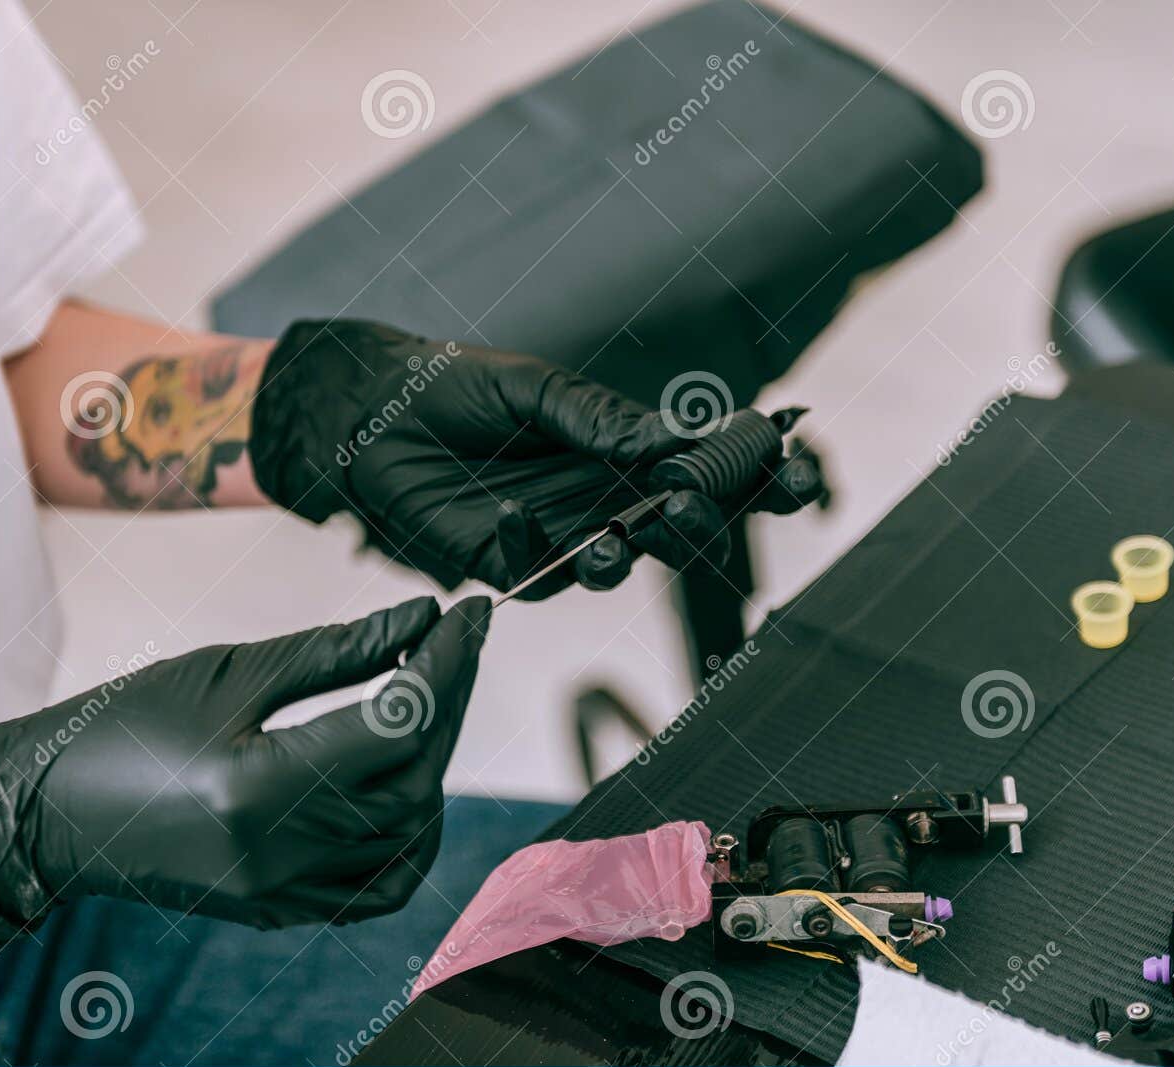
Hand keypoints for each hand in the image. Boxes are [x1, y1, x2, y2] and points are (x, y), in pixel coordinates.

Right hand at [0, 596, 489, 949]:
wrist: (45, 813)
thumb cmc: (121, 728)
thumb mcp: (228, 671)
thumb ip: (335, 651)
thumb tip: (421, 620)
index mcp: (260, 789)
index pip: (398, 723)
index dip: (447, 662)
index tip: (471, 612)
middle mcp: (280, 855)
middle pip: (414, 780)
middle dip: (447, 704)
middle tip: (454, 645)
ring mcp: (281, 894)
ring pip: (409, 838)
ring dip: (434, 767)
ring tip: (427, 705)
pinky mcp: (279, 910)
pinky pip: (377, 886)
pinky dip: (409, 835)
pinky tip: (405, 785)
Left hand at [248, 321, 826, 598]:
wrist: (372, 415)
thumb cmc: (456, 389)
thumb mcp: (534, 389)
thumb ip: (599, 419)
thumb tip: (674, 438)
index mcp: (626, 451)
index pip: (709, 470)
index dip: (759, 477)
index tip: (801, 471)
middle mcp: (604, 499)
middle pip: (679, 526)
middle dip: (703, 521)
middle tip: (703, 502)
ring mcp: (560, 536)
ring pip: (620, 562)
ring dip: (631, 551)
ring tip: (625, 532)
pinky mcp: (508, 563)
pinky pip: (539, 570)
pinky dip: (536, 544)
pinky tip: (520, 510)